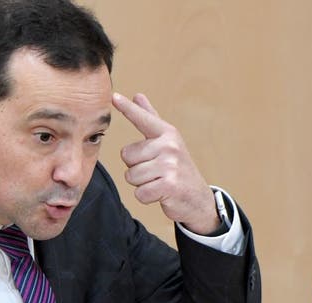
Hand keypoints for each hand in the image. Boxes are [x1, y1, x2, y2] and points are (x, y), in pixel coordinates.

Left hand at [112, 92, 219, 234]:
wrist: (198, 198)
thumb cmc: (177, 167)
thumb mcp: (167, 141)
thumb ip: (150, 118)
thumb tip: (138, 95)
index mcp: (167, 133)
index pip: (142, 119)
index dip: (127, 108)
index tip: (114, 96)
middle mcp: (169, 146)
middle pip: (127, 156)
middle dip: (136, 167)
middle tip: (156, 171)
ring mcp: (170, 165)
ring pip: (131, 176)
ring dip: (141, 183)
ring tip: (158, 181)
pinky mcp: (169, 185)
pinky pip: (139, 193)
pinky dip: (146, 197)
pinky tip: (160, 193)